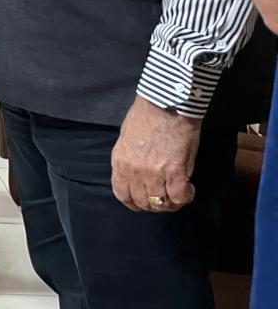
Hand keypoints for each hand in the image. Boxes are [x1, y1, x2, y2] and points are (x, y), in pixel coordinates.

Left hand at [111, 96, 201, 212]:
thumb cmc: (146, 116)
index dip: (134, 203)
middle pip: (143, 203)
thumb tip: (138, 177)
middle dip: (155, 204)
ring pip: (162, 203)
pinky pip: (179, 197)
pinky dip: (186, 197)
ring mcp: (154, 174)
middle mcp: (134, 172)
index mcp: (120, 163)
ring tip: (179, 192)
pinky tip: (189, 187)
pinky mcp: (175, 172)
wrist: (165, 104)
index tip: (144, 202)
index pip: (122, 195)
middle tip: (166, 197)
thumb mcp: (127, 140)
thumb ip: (130, 161)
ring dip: (172, 202)